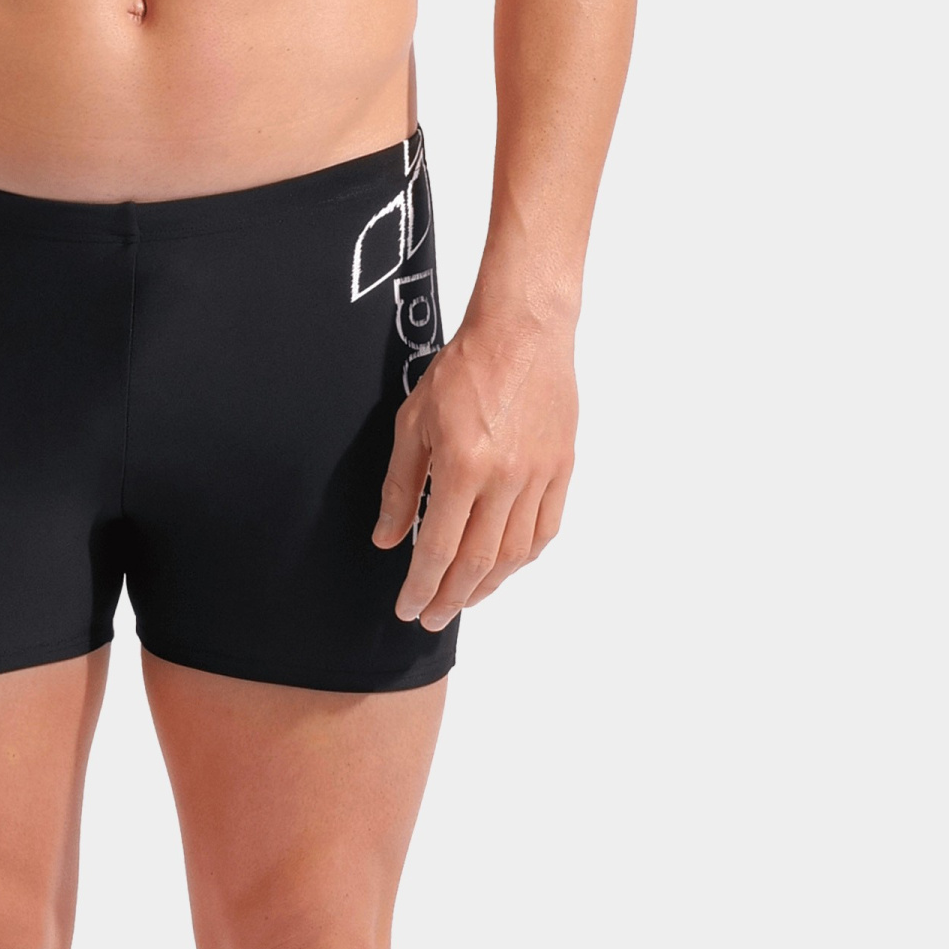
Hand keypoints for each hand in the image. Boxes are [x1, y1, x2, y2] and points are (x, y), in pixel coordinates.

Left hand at [373, 307, 576, 624]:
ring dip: (488, 586)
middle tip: (432, 617)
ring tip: (464, 598)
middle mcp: (505, 479)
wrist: (522, 331)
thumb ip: (401, 485)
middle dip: (451, 598)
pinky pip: (545, 529)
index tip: (409, 608)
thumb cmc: (463, 368)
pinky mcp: (562, 469)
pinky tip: (506, 566)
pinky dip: (524, 557)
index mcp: (462, 466)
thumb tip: (386, 537)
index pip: (437, 548)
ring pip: (515, 554)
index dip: (421, 586)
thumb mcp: (413, 421)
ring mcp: (539, 476)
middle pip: (477, 562)